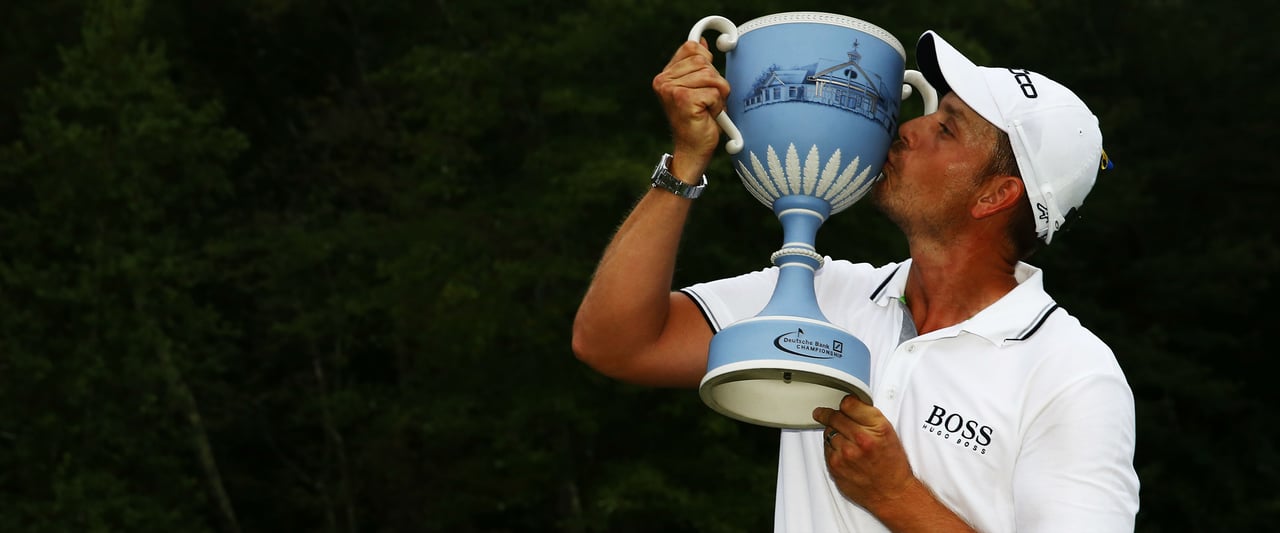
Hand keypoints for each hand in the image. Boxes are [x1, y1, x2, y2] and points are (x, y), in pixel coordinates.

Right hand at [651, 39, 730, 182]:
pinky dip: (718, 105)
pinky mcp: (684, 100)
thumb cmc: (698, 120)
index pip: (691, 48)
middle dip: (715, 80)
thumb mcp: (698, 88)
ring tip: (709, 108)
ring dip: (718, 94)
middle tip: (709, 100)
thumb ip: (697, 66)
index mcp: (665, 75)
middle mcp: (664, 81)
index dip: (706, 56)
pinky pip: (714, 92)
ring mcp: (671, 90)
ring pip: (711, 76)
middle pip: (704, 61)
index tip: (711, 68)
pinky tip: (708, 116)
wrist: (692, 150)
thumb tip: (701, 42)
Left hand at [813, 395, 918, 512]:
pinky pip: (826, 447)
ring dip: (832, 432)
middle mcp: (861, 439)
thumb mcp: (888, 433)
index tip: (843, 404)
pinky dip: (832, 447)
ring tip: (844, 440)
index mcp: (877, 427)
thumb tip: (848, 404)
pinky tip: (843, 452)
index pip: (849, 403)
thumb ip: (868, 416)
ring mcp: (846, 453)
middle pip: (834, 416)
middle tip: (823, 413)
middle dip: (829, 414)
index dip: (845, 403)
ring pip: (828, 431)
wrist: (892, 493)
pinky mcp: (835, 466)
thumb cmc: (892, 464)